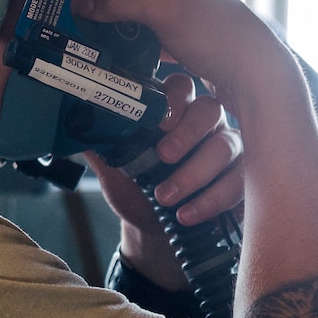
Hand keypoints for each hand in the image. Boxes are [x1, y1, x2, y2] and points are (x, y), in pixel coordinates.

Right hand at [73, 0, 293, 117]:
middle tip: (76, 22)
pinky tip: (122, 59)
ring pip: (143, 20)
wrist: (257, 74)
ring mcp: (190, 17)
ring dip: (121, 30)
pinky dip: (139, 48)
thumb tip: (81, 0)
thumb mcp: (162, 11)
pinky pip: (155, 41)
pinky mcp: (192, 44)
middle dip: (106, 6)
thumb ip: (120, 2)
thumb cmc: (214, 33)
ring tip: (93, 42)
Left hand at [86, 73, 242, 289]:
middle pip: (210, 109)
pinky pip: (240, 180)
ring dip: (194, 173)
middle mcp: (205, 123)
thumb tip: (74, 122)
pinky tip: (186, 214)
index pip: (181, 86)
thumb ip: (99, 143)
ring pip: (227, 144)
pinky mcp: (244, 178)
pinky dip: (212, 199)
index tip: (159, 122)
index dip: (174, 98)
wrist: (153, 231)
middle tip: (163, 156)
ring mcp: (229, 147)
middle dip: (187, 133)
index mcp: (173, 112)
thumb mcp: (113, 168)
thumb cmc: (136, 190)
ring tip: (165, 197)